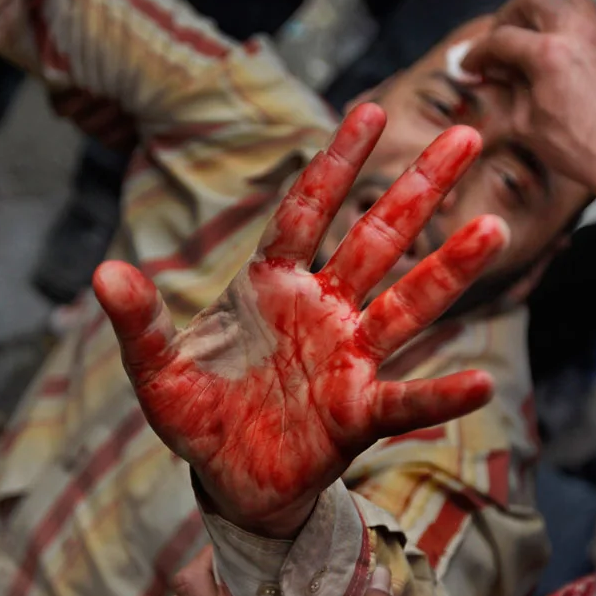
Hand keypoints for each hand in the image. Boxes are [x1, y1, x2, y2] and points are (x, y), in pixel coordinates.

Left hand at [93, 104, 507, 536]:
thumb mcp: (157, 373)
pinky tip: (482, 384)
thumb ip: (139, 324)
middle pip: (376, 239)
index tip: (373, 111)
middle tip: (467, 134)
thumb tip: (102, 272)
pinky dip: (441, 394)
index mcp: (273, 286)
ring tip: (493, 225)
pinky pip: (405, 399)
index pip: (308, 210)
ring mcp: (348, 358)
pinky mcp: (358, 413)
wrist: (229, 485)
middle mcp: (323, 310)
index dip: (337, 162)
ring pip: (407, 303)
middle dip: (419, 188)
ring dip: (449, 267)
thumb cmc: (200, 417)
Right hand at [463, 0, 595, 217]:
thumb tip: (497, 74)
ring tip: (530, 38)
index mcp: (548, 53)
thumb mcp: (527, 124)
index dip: (478, 52)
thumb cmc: (581, 148)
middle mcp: (574, 31)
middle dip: (509, 14)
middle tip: (499, 40)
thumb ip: (509, 90)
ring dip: (543, 11)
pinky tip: (556, 47)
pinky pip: (585, 14)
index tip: (470, 65)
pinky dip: (565, 22)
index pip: (501, 39)